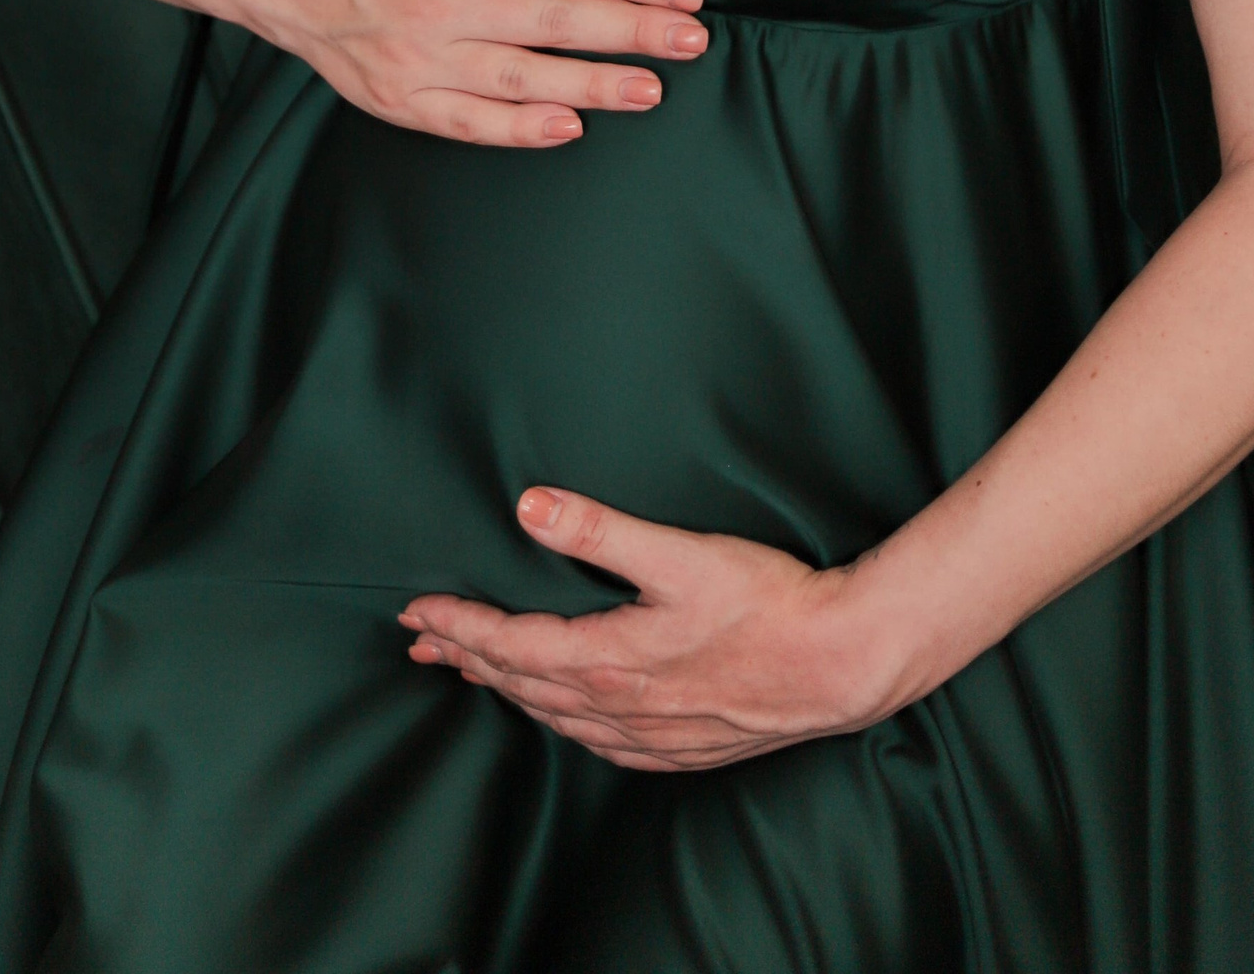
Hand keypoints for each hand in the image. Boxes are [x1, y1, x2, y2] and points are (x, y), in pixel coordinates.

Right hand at [261, 0, 706, 145]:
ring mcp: (421, 57)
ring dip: (595, 85)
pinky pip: (471, 121)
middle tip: (693, 39)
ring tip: (651, 88)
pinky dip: (523, 128)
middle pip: (560, 21)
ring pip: (526, 77)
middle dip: (635, 31)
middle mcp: (444, 1)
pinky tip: (569, 126)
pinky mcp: (400, 99)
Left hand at [398, 486, 904, 768]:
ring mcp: (648, 735)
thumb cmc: (765, 603)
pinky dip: (561, 722)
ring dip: (507, 689)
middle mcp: (618, 708)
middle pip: (521, 684)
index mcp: (609, 659)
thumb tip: (530, 506)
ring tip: (473, 671)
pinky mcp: (678, 749)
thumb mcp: (680, 552)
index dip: (459, 626)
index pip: (509, 645)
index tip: (416, 611)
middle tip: (422, 641)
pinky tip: (561, 716)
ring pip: (555, 716)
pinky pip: (597, 743)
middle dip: (467, 658)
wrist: (836, 664)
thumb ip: (600, 529)